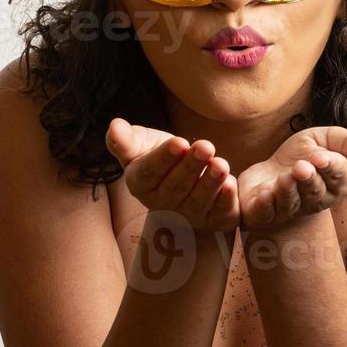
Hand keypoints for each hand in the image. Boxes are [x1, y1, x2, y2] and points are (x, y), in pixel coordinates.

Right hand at [104, 118, 239, 233]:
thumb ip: (126, 140)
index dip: (164, 158)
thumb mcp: (141, 145)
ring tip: (220, 164)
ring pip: (198, 201)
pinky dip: (225, 200)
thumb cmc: (161, 158)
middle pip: (176, 187)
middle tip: (205, 147)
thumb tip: (114, 126)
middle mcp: (163, 205)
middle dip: (191, 167)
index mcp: (141, 184)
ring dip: (210, 184)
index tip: (180, 142)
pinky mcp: (214, 220)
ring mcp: (188, 216)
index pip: (149, 173)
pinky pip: (219, 212)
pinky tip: (231, 184)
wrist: (186, 181)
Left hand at [236, 126, 346, 231]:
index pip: (337, 176)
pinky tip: (264, 195)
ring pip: (290, 204)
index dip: (331, 167)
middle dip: (309, 180)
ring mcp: (287, 209)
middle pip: (314, 193)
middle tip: (302, 166)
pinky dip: (264, 206)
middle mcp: (313, 200)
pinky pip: (264, 214)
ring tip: (284, 178)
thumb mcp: (329, 140)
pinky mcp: (262, 213)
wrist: (269, 172)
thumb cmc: (303, 156)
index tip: (322, 158)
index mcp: (334, 184)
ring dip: (287, 192)